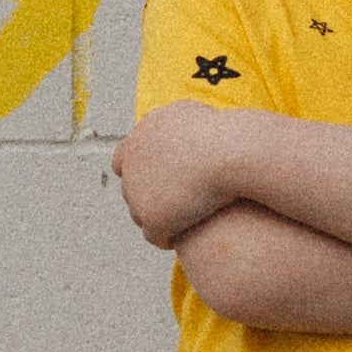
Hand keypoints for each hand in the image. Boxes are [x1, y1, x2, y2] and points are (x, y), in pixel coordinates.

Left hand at [115, 103, 241, 246]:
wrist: (230, 151)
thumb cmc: (219, 132)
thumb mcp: (187, 114)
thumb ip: (171, 123)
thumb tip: (170, 128)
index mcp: (136, 141)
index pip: (122, 161)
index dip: (141, 171)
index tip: (159, 179)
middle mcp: (131, 167)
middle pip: (131, 189)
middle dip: (149, 196)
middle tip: (175, 202)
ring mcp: (138, 195)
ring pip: (141, 215)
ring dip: (159, 217)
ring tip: (183, 220)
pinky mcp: (153, 219)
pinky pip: (155, 236)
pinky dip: (168, 237)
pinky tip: (186, 235)